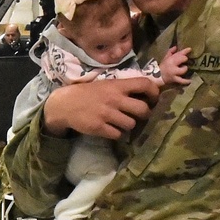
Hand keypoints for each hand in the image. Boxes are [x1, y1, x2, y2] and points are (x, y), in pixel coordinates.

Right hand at [42, 75, 158, 139]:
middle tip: (140, 115)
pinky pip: (117, 134)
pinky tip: (111, 129)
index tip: (154, 99)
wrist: (64, 104)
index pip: (144, 84)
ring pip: (131, 124)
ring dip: (129, 125)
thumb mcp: (106, 84)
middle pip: (143, 109)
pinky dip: (117, 134)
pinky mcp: (99, 127)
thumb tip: (144, 95)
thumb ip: (123, 88)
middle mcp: (114, 99)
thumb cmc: (87, 93)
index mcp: (117, 86)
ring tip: (122, 122)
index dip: (154, 92)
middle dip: (145, 114)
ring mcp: (107, 114)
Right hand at [159, 45, 190, 85]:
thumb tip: (176, 47)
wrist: (156, 77)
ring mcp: (174, 73)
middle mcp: (172, 65)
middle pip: (183, 59)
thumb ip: (170, 52)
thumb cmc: (162, 67)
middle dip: (184, 59)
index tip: (190, 49)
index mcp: (170, 59)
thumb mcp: (165, 58)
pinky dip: (186, 81)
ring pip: (183, 70)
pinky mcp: (174, 79)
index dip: (185, 51)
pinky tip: (190, 81)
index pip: (179, 53)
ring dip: (184, 68)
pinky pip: (181, 81)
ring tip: (183, 68)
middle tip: (184, 61)